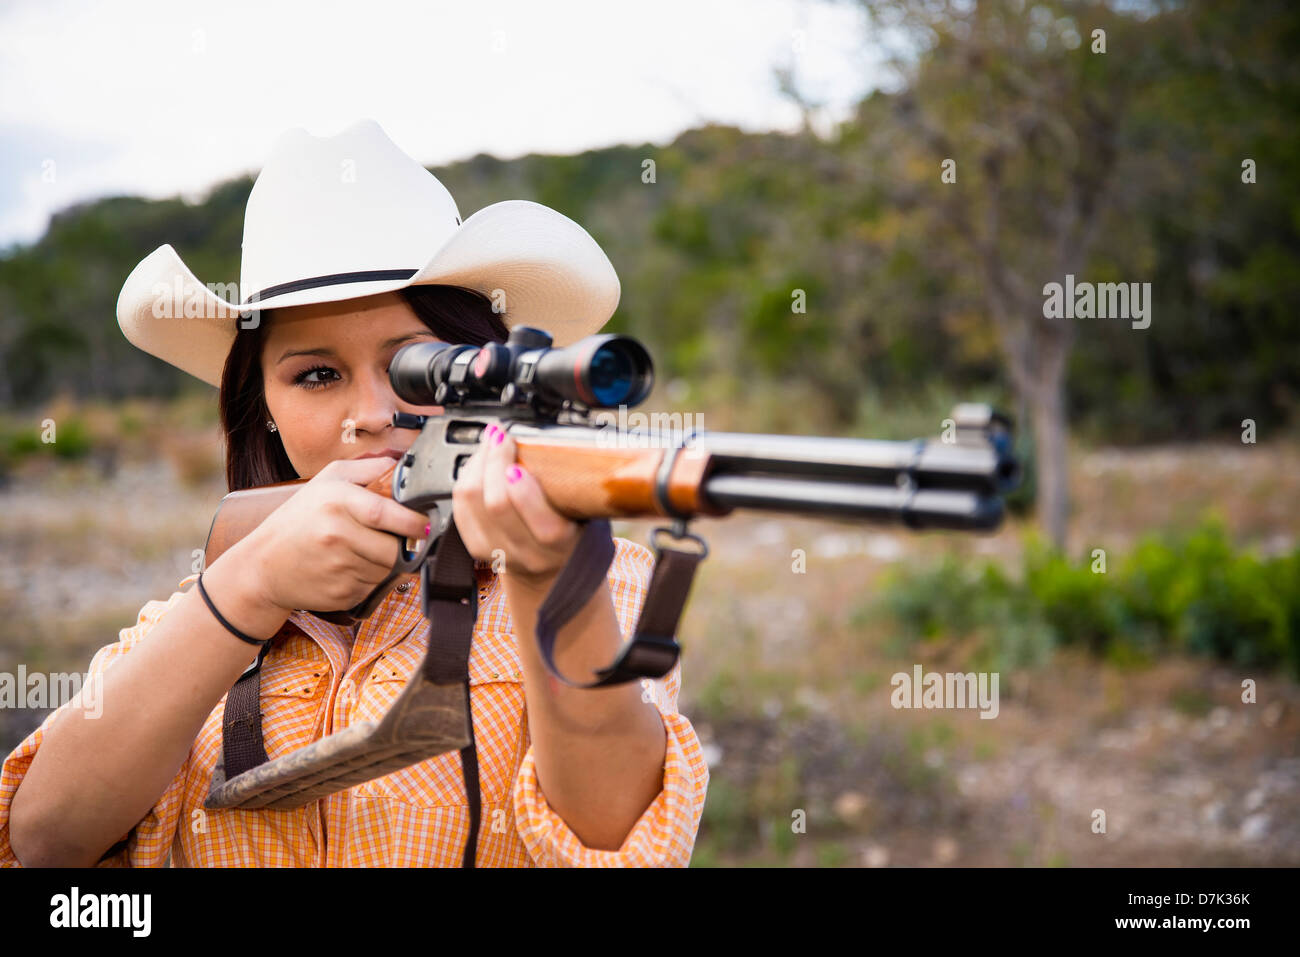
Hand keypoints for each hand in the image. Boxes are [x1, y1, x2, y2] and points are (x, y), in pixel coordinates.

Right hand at [239, 456, 431, 613]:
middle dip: (401, 545)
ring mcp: (338, 567)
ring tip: (361, 550)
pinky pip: (375, 586)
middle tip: (392, 538)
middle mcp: (336, 535)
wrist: (263, 565)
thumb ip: (369, 469)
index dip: (413, 521)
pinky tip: (349, 567)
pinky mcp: (341, 594)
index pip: (385, 513)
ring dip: (385, 562)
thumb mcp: (327, 480)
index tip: (425, 524)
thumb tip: (407, 467)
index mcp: (335, 501)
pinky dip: (371, 578)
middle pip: (394, 547)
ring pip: (388, 569)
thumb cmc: (298, 519)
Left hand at [451, 422, 580, 592]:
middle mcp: (529, 553)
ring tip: (490, 443)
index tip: (521, 461)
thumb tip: (540, 439)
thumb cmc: (570, 532)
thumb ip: (567, 484)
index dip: (524, 490)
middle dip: (495, 461)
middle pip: (497, 505)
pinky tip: (478, 463)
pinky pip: (460, 506)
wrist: (549, 571)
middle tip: (501, 437)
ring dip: (478, 464)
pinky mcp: (477, 547)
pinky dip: (466, 477)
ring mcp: (499, 552)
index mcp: (561, 544)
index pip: (543, 525)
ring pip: (472, 502)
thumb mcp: (582, 512)